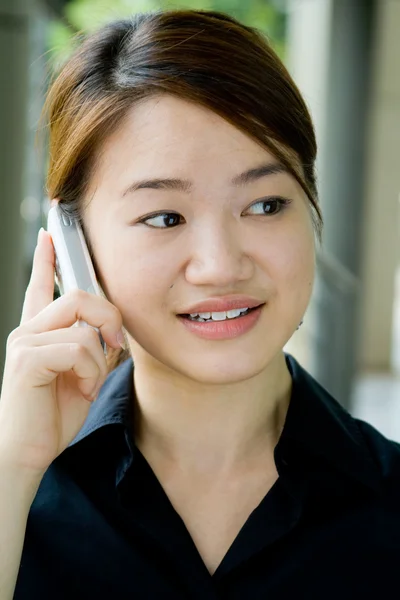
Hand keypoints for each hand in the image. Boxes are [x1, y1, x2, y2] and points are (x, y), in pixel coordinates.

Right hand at [0, 225, 122, 477]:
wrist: (27, 453)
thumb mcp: (83, 375)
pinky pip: (78, 348)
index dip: (46, 258)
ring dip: (98, 360)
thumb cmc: (53, 416)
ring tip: (86, 384)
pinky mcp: (27, 358)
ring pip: (84, 325)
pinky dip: (90, 372)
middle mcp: (29, 330)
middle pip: (80, 296)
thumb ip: (92, 346)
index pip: (41, 286)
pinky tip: (79, 390)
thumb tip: (109, 327)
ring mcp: (25, 342)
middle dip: (109, 318)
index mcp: (40, 332)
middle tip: (114, 346)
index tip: (49, 233)